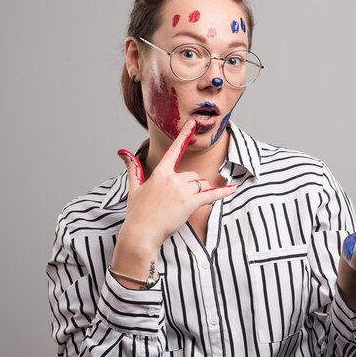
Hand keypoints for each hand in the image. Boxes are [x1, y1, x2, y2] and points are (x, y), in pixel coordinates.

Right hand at [116, 119, 235, 249]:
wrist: (141, 234)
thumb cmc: (137, 213)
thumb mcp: (134, 188)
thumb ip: (133, 168)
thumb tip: (123, 152)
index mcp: (160, 173)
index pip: (174, 150)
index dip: (184, 135)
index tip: (193, 123)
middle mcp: (172, 178)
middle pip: (193, 175)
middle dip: (192, 185)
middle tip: (180, 200)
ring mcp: (182, 190)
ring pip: (201, 184)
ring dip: (201, 191)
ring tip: (187, 205)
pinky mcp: (190, 203)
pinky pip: (211, 195)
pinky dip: (222, 192)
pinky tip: (232, 189)